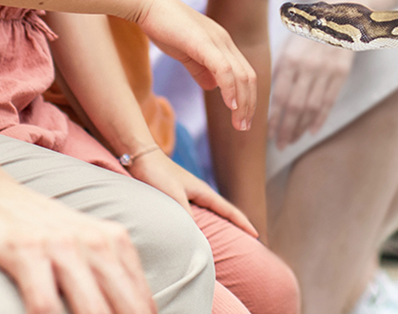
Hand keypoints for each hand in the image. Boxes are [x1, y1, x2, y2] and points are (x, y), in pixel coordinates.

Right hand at [0, 175, 154, 313]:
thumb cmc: (30, 224)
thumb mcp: (80, 241)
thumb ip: (103, 276)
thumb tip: (130, 312)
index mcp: (114, 242)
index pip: (142, 305)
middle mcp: (94, 242)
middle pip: (124, 312)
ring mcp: (60, 246)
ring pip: (91, 312)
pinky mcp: (25, 250)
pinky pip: (44, 305)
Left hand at [126, 149, 257, 236]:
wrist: (141, 156)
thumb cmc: (157, 174)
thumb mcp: (173, 195)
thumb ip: (185, 213)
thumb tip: (197, 235)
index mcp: (202, 191)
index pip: (228, 210)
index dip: (242, 222)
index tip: (256, 234)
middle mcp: (199, 192)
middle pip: (223, 211)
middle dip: (236, 224)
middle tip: (248, 240)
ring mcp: (189, 193)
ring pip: (211, 211)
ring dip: (221, 222)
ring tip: (229, 236)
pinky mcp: (178, 194)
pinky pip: (198, 211)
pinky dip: (205, 220)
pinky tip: (199, 228)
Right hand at [137, 0, 256, 131]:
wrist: (148, 5)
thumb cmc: (164, 27)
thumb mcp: (186, 52)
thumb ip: (200, 69)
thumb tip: (212, 87)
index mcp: (222, 43)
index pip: (245, 73)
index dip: (247, 97)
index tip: (241, 118)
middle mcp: (225, 41)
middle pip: (249, 77)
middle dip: (249, 105)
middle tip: (243, 127)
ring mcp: (217, 41)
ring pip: (240, 76)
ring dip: (242, 102)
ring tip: (239, 123)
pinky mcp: (204, 43)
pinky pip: (224, 69)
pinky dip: (229, 88)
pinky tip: (229, 105)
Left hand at [268, 36, 354, 148]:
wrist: (337, 16)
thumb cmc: (307, 33)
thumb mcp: (288, 47)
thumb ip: (280, 72)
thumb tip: (272, 101)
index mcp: (290, 60)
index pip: (280, 96)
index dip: (274, 118)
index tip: (268, 133)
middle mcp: (308, 67)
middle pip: (296, 106)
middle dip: (286, 129)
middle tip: (280, 145)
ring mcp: (326, 71)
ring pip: (312, 108)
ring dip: (301, 128)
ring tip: (292, 140)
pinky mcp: (341, 73)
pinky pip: (329, 102)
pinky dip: (319, 119)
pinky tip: (311, 131)